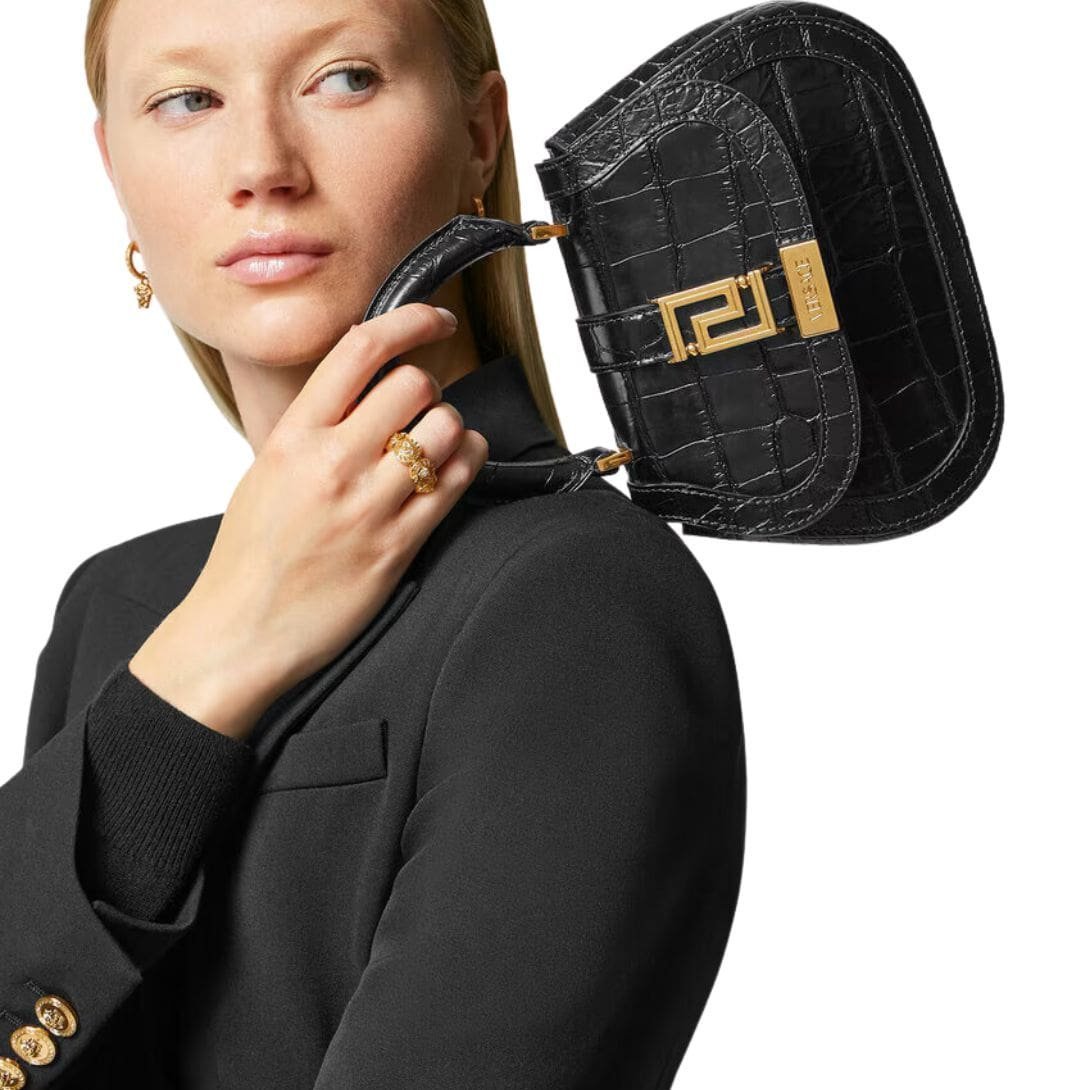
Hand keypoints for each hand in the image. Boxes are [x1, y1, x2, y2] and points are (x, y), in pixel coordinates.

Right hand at [129, 303, 486, 739]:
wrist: (242, 630)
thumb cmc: (250, 554)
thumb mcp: (266, 471)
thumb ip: (313, 427)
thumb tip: (361, 386)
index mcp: (294, 437)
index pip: (362, 349)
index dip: (411, 320)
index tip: (435, 318)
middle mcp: (333, 463)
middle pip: (415, 384)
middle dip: (428, 388)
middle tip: (420, 407)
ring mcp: (369, 505)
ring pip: (446, 429)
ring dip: (452, 428)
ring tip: (437, 444)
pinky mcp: (399, 545)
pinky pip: (456, 482)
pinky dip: (466, 463)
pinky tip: (453, 467)